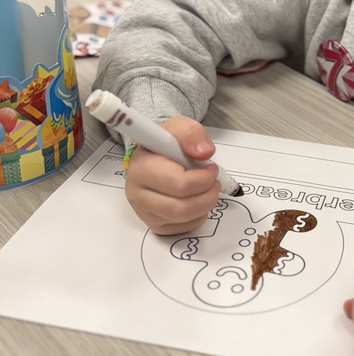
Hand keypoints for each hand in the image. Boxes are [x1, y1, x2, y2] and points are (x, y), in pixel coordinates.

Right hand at [123, 117, 221, 234]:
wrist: (156, 156)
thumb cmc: (167, 143)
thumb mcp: (179, 127)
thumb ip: (191, 134)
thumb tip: (204, 153)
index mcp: (141, 168)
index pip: (178, 184)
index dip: (202, 178)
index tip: (210, 167)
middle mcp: (137, 194)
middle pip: (181, 208)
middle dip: (208, 194)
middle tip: (214, 181)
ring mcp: (144, 213)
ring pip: (184, 219)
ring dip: (206, 204)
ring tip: (208, 188)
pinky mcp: (154, 225)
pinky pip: (184, 228)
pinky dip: (199, 215)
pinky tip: (197, 199)